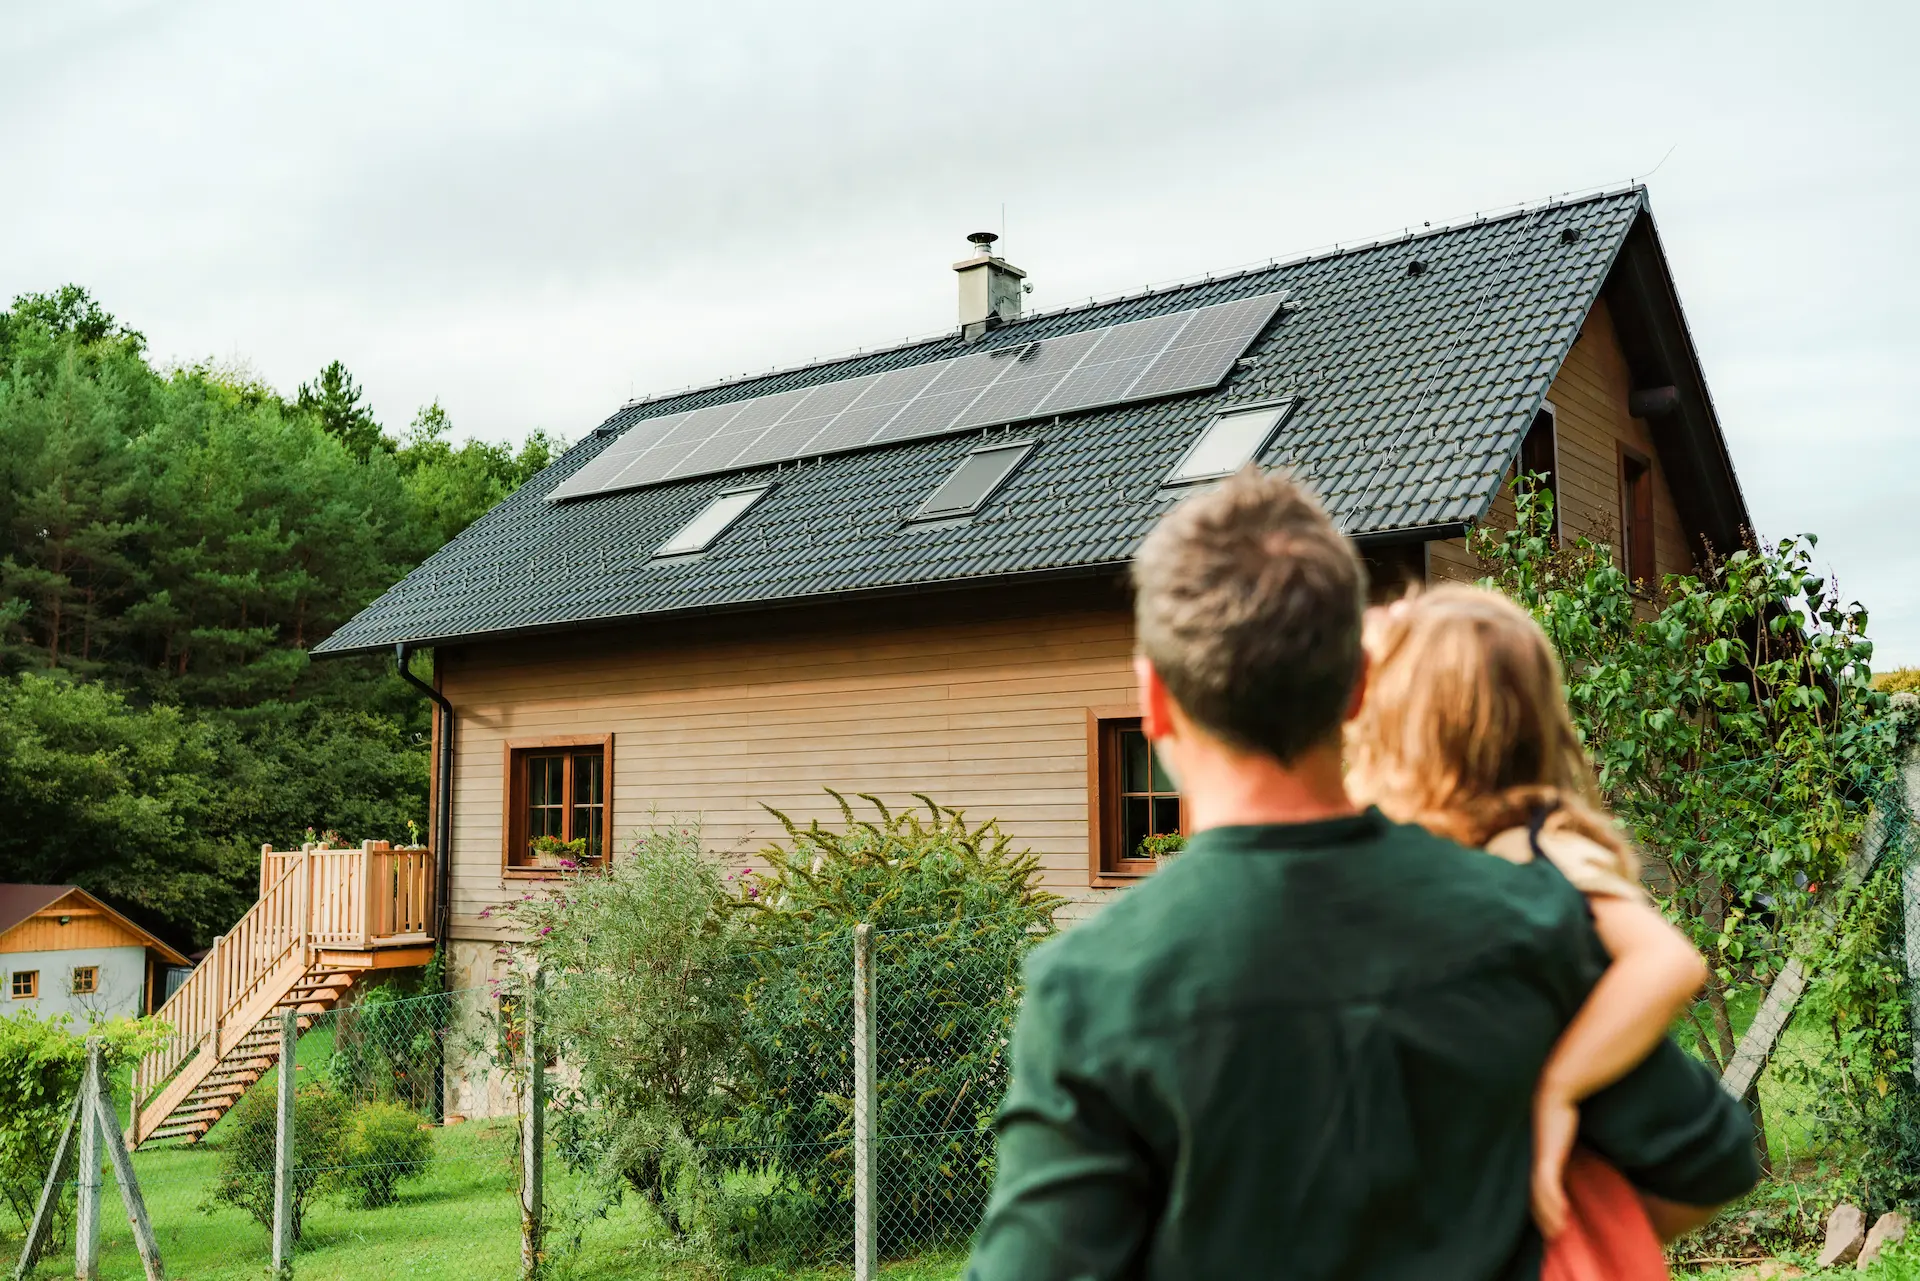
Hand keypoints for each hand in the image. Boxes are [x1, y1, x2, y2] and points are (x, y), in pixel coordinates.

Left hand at [1531, 1093, 1578, 1238]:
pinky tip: (1562, 1213)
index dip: (1535, 1209)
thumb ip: (1557, 1150)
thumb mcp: (1556, 1137)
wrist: (1554, 1091)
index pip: (1529, 1190)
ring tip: (1557, 1232)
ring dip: (1548, 1215)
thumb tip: (1565, 1159)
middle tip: (1551, 1237)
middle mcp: (1531, 1160)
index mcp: (1532, 1158)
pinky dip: (1553, 1200)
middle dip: (1540, 1218)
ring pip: (1538, 1195)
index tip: (1544, 1225)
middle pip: (1530, 1197)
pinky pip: (1547, 1183)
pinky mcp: (1547, 1155)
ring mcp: (1538, 1158)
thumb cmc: (1555, 1112)